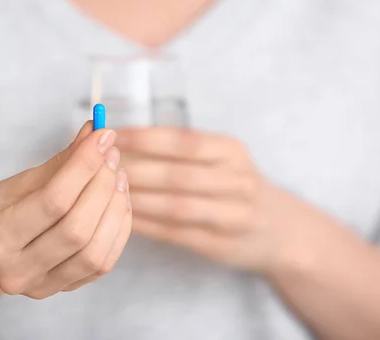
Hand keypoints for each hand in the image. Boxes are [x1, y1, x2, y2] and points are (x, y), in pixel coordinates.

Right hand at [0, 122, 131, 298]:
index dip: (84, 165)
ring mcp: (41, 287)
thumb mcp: (13, 184)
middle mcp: (16, 270)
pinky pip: (102, 264)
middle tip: (111, 155)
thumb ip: (57, 164)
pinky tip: (118, 202)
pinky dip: (118, 230)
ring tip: (118, 177)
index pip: (53, 200)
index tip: (101, 136)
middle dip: (102, 185)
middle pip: (77, 229)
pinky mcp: (62, 291)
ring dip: (115, 209)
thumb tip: (94, 135)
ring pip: (95, 253)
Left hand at [116, 127, 292, 272]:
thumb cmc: (233, 185)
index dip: (145, 138)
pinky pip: (176, 233)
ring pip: (176, 206)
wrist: (280, 229)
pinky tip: (122, 216)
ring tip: (104, 192)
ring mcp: (233, 216)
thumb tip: (120, 140)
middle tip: (100, 166)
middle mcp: (237, 181)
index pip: (184, 141)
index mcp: (231, 151)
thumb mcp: (222, 158)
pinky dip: (146, 224)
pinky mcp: (221, 245)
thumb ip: (180, 151)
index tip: (112, 135)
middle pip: (177, 175)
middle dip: (135, 169)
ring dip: (138, 199)